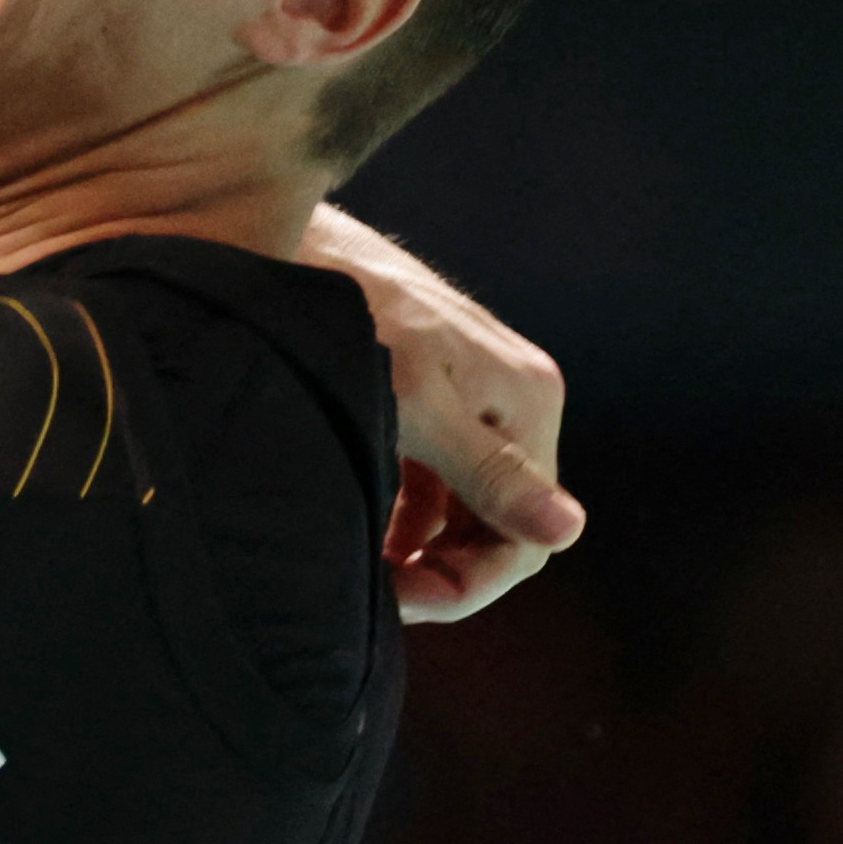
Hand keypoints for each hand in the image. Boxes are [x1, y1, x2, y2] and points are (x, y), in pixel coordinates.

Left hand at [300, 207, 580, 623]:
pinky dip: (398, 507)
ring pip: (459, 502)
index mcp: (526, 402)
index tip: (399, 604)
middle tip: (374, 595)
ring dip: (417, 543)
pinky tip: (355, 525)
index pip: (529, 533)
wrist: (277, 239)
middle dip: (442, 569)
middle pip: (498, 522)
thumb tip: (565, 531)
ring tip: (358, 566)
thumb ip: (484, 471)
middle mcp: (509, 398)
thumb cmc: (344, 313)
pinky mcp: (426, 388)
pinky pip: (430, 471)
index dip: (469, 585)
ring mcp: (469, 393)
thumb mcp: (410, 404)